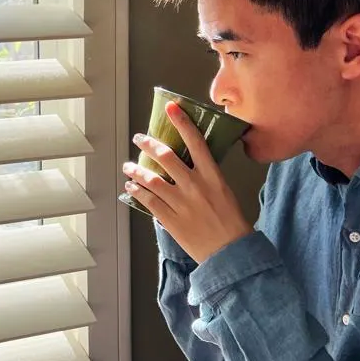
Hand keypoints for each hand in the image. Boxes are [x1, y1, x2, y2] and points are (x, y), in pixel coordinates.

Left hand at [123, 101, 252, 262]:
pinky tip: (132, 187)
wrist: (231, 252)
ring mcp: (181, 203)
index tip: (171, 108)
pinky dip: (138, 192)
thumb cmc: (231, 222)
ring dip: (136, 170)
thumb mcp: (224, 191)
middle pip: (166, 157)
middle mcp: (195, 186)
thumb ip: (205, 176)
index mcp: (212, 176)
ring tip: (128, 167)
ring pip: (152, 179)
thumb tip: (187, 163)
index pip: (196, 141)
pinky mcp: (171, 220)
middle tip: (139, 138)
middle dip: (148, 144)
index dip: (182, 122)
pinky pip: (149, 201)